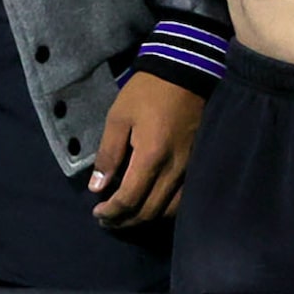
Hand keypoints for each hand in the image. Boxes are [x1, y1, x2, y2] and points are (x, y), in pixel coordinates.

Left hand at [88, 70, 198, 226]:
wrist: (186, 72)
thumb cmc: (147, 92)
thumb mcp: (118, 117)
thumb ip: (108, 154)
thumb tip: (97, 187)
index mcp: (151, 156)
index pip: (129, 200)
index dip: (111, 212)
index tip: (96, 212)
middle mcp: (173, 169)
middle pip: (148, 212)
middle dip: (124, 221)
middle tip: (106, 220)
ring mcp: (189, 169)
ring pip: (167, 211)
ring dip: (144, 219)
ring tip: (125, 217)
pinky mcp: (197, 165)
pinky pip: (182, 200)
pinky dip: (164, 210)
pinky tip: (150, 206)